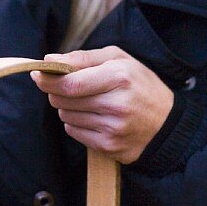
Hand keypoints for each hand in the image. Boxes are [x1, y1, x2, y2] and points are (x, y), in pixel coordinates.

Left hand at [31, 46, 173, 163]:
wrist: (168, 124)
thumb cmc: (141, 85)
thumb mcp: (119, 59)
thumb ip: (83, 57)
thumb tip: (50, 60)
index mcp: (120, 77)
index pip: (71, 83)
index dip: (49, 80)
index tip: (38, 74)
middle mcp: (117, 104)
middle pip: (63, 100)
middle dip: (58, 92)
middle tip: (69, 86)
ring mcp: (112, 129)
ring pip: (65, 116)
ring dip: (68, 108)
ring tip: (90, 102)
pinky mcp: (109, 147)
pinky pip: (74, 132)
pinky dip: (77, 123)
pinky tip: (95, 117)